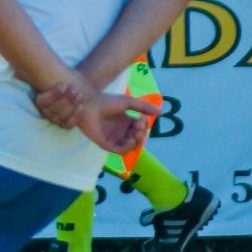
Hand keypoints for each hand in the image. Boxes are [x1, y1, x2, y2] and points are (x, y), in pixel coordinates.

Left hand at [35, 82, 155, 154]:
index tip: (142, 119)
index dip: (143, 126)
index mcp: (126, 122)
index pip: (140, 129)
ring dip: (136, 141)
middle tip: (139, 126)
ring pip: (130, 146)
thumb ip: (144, 107)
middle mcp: (120, 131)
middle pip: (137, 139)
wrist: (89, 104)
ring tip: (136, 132)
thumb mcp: (128, 102)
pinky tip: (130, 139)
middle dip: (141, 134)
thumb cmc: (106, 101)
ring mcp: (113, 138)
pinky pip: (120, 150)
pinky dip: (128, 147)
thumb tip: (161, 113)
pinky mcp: (106, 144)